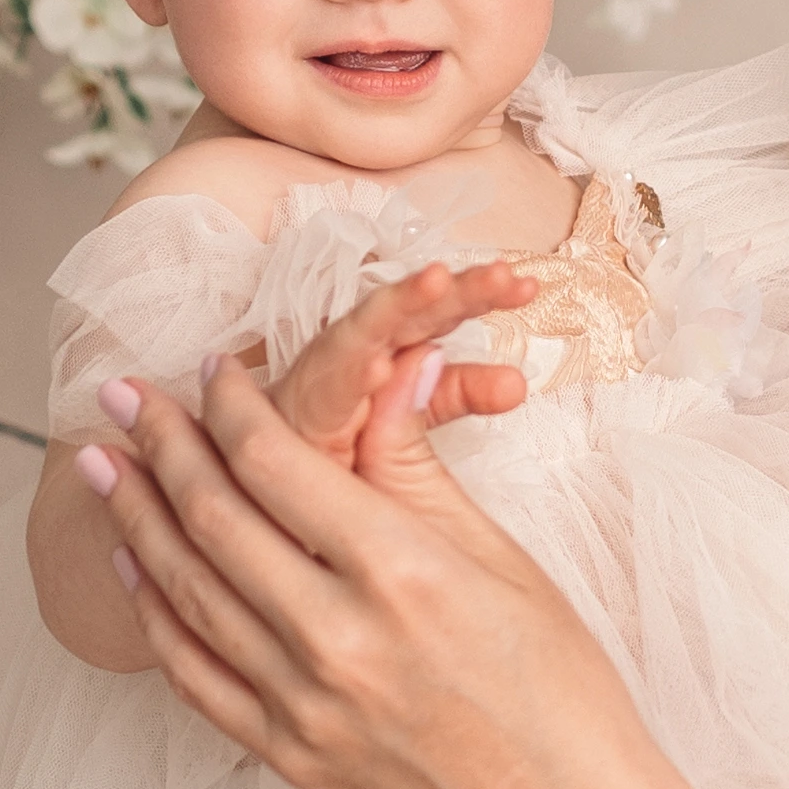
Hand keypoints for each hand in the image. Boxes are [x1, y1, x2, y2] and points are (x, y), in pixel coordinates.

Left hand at [84, 329, 671, 788]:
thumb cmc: (562, 699)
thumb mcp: (504, 565)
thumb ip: (420, 472)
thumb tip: (388, 374)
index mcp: (400, 574)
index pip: (277, 463)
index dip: (229, 405)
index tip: (211, 370)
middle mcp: (338, 639)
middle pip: (214, 518)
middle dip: (160, 444)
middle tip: (123, 397)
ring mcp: (304, 707)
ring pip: (188, 592)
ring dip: (137, 520)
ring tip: (106, 467)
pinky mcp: (290, 757)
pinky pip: (195, 676)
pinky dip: (155, 614)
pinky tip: (136, 567)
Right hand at [251, 254, 540, 472]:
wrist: (259, 510)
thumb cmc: (331, 468)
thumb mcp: (412, 427)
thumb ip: (449, 397)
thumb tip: (513, 380)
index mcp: (381, 357)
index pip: (436, 319)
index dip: (478, 296)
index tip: (529, 286)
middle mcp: (347, 361)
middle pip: (405, 316)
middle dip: (453, 292)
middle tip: (507, 279)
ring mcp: (315, 386)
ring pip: (362, 336)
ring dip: (399, 307)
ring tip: (440, 283)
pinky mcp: (289, 419)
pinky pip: (324, 390)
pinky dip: (350, 371)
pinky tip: (379, 364)